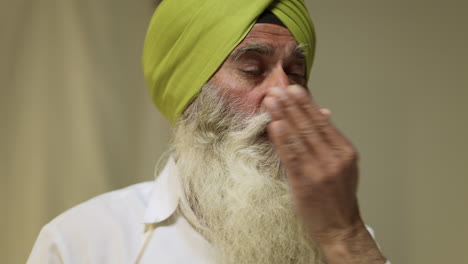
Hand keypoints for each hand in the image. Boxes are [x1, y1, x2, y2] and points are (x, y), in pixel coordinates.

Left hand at [263, 85, 385, 262]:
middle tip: (278, 88)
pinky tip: (274, 126)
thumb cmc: (338, 197)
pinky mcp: (306, 182)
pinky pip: (292, 156)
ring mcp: (321, 170)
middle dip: (292, 105)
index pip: (322, 122)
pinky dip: (282, 139)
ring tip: (272, 101)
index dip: (306, 104)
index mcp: (345, 151)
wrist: (340, 228)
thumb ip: (330, 139)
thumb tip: (323, 113)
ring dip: (283, 116)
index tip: (293, 88)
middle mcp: (335, 158)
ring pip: (300, 137)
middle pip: (310, 126)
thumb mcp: (342, 164)